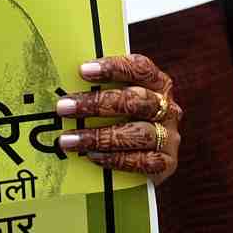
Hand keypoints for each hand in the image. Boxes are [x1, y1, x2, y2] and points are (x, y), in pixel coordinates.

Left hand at [57, 54, 182, 181]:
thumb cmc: (124, 123)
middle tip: (64, 107)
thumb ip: (101, 91)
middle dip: (97, 104)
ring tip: (68, 140)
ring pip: (138, 133)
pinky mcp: (167, 163)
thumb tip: (62, 85)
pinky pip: (143, 161)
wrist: (144, 165)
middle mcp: (167, 107)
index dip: (114, 67)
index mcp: (158, 84)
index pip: (140, 68)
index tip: (83, 70)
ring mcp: (169, 136)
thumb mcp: (118, 102)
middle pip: (136, 101)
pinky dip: (115, 159)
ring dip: (100, 136)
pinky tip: (92, 157)